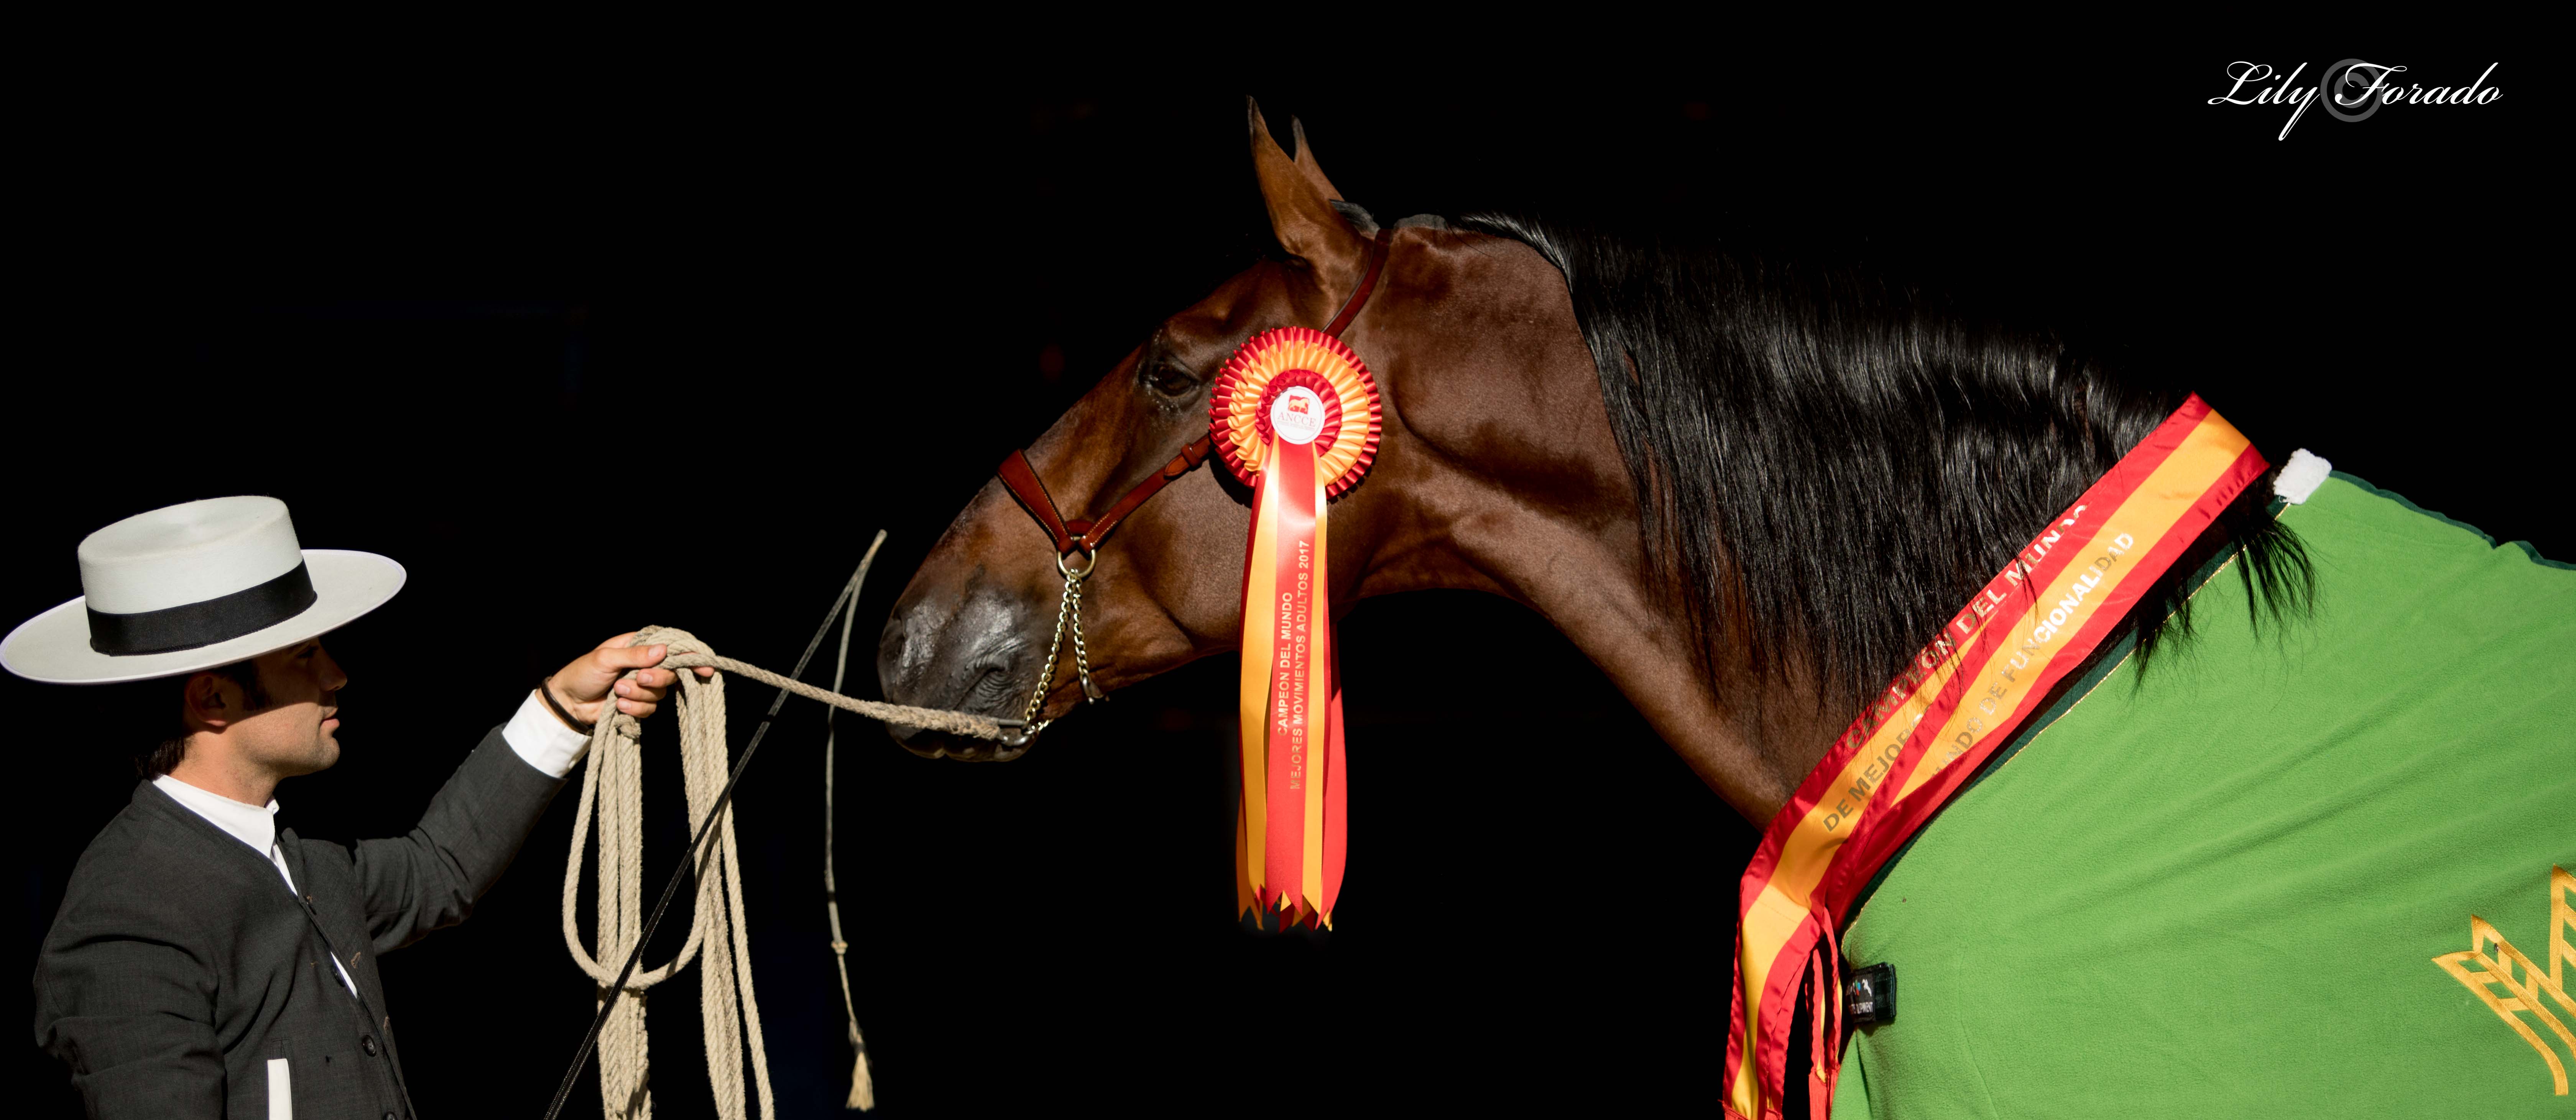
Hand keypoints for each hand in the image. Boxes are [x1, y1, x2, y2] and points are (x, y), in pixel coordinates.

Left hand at [543, 632, 716, 725]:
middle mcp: (644, 665)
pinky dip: (634, 708)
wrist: (568, 704)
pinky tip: (618, 706)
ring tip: (617, 693)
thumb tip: (663, 651)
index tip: (704, 667)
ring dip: (638, 695)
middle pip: (670, 673)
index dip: (688, 657)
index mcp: (638, 646)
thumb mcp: (606, 659)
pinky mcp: (638, 704)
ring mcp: (642, 686)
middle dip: (656, 679)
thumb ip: (635, 655)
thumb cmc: (582, 673)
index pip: (670, 648)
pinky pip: (649, 709)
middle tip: (638, 679)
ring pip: (660, 693)